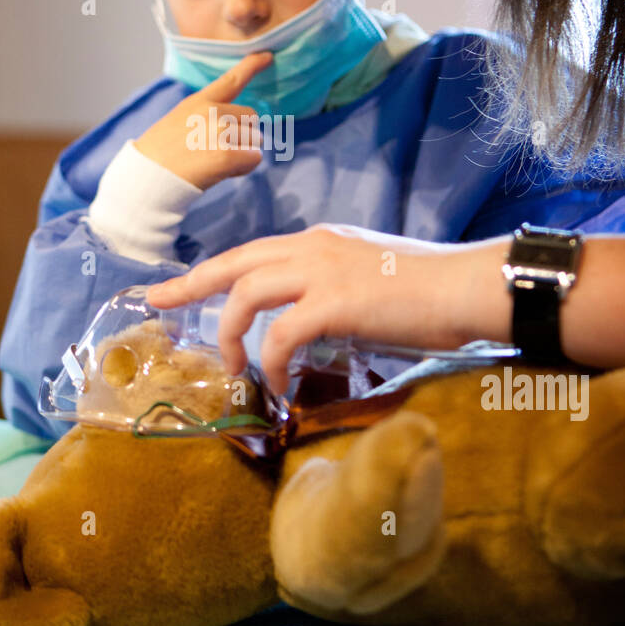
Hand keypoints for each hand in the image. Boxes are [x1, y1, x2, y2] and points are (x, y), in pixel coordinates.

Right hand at [134, 52, 272, 189]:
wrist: (146, 177)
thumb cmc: (161, 154)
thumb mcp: (179, 120)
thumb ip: (206, 115)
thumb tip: (236, 126)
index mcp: (199, 101)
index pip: (231, 80)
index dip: (252, 66)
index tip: (267, 56)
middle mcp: (212, 111)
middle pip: (251, 117)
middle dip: (241, 133)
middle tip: (215, 149)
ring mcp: (220, 132)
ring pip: (254, 139)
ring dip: (241, 152)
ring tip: (212, 161)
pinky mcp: (226, 155)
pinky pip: (254, 158)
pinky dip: (243, 167)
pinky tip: (221, 172)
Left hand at [147, 225, 511, 394]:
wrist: (467, 287)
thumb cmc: (429, 291)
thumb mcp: (369, 277)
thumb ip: (333, 289)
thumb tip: (311, 321)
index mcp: (319, 242)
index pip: (251, 253)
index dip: (210, 271)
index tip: (175, 286)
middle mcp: (313, 248)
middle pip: (233, 263)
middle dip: (190, 286)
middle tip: (157, 305)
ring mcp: (322, 271)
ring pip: (247, 295)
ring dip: (232, 335)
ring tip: (238, 371)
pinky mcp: (335, 302)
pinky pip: (281, 334)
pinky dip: (272, 362)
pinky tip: (279, 384)